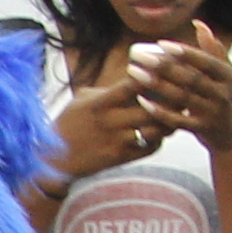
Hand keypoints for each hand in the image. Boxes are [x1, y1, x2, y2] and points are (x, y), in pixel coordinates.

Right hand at [49, 64, 166, 179]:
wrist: (53, 160)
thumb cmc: (67, 125)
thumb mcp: (82, 100)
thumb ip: (107, 89)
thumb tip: (132, 78)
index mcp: (100, 103)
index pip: (133, 85)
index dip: (152, 77)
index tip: (162, 72)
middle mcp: (110, 122)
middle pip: (151, 107)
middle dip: (168, 99)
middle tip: (178, 93)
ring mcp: (117, 141)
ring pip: (155, 129)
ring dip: (167, 121)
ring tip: (173, 113)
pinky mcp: (121, 158)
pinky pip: (150, 147)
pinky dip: (159, 139)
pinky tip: (158, 133)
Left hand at [128, 29, 231, 156]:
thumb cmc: (229, 102)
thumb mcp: (230, 76)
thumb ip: (214, 50)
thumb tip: (198, 24)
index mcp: (230, 76)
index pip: (206, 61)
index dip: (184, 52)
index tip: (161, 44)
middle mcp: (224, 94)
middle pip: (190, 78)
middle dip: (164, 66)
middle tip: (140, 57)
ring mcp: (213, 113)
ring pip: (181, 97)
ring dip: (156, 85)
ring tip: (134, 74)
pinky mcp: (202, 130)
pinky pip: (177, 120)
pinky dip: (159, 111)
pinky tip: (142, 100)